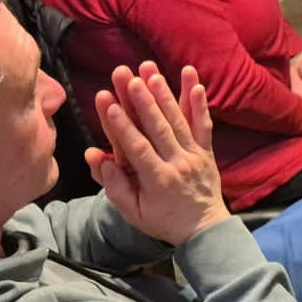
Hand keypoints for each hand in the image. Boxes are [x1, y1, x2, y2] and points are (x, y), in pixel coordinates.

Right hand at [86, 61, 231, 245]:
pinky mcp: (207, 150)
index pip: (136, 147)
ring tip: (152, 72)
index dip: (121, 124)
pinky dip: (199, 104)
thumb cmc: (163, 220)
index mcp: (156, 180)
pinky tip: (196, 84)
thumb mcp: (133, 212)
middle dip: (141, 100)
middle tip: (128, 76)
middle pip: (157, 127)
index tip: (107, 101)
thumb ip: (114, 186)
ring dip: (165, 94)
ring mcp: (194, 155)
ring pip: (178, 121)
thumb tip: (95, 156)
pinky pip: (204, 125)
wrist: (204, 228)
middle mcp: (176, 163)